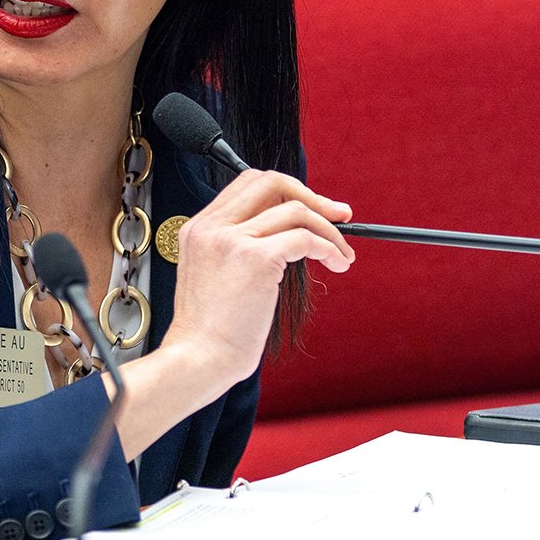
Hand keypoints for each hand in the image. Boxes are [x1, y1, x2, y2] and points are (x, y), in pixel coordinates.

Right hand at [163, 170, 353, 390]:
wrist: (198, 357)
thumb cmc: (210, 330)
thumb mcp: (213, 275)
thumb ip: (237, 248)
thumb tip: (287, 237)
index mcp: (199, 227)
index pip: (248, 184)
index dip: (287, 191)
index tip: (312, 208)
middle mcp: (213, 226)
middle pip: (271, 182)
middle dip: (312, 196)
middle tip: (338, 216)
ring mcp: (233, 239)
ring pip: (295, 209)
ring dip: (329, 230)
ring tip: (341, 254)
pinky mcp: (255, 258)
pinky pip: (305, 238)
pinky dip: (330, 248)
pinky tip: (335, 263)